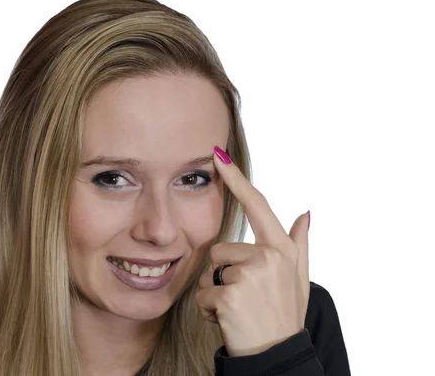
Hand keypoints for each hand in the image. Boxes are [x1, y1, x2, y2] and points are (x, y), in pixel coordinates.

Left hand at [194, 146, 310, 356]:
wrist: (278, 355)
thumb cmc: (285, 314)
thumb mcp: (299, 278)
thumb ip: (299, 243)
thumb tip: (306, 213)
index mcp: (281, 248)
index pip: (256, 205)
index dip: (236, 179)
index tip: (218, 155)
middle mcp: (269, 256)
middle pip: (220, 250)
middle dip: (224, 275)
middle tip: (245, 298)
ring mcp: (250, 274)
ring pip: (210, 272)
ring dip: (216, 292)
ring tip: (238, 308)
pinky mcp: (230, 293)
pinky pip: (203, 294)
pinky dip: (209, 310)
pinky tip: (228, 320)